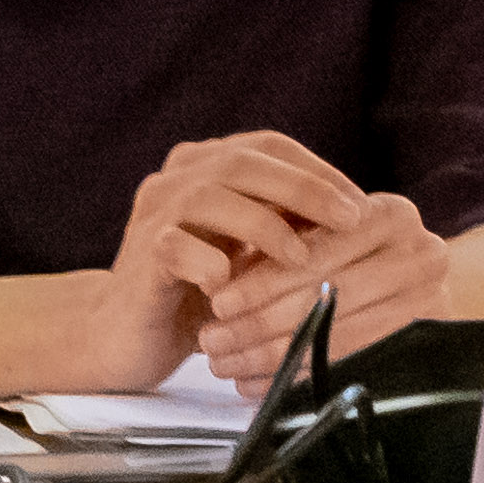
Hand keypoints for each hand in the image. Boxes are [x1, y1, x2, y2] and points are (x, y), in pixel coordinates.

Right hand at [99, 131, 368, 381]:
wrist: (123, 335)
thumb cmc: (196, 294)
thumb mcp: (248, 253)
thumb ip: (283, 225)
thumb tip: (353, 217)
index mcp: (205, 167)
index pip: (269, 147)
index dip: (318, 171)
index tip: (360, 204)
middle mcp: (176, 179)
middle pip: (244, 161)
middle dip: (304, 189)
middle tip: (349, 219)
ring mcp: (153, 214)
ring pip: (209, 197)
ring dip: (263, 225)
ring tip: (302, 257)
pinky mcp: (139, 257)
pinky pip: (174, 247)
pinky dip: (209, 264)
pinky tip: (232, 287)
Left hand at [193, 187, 461, 391]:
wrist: (415, 283)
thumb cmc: (348, 254)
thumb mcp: (318, 231)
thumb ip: (276, 240)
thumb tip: (219, 276)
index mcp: (391, 215)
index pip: (318, 252)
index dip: (264, 280)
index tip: (218, 302)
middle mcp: (421, 255)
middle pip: (329, 298)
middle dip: (260, 323)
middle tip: (212, 342)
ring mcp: (429, 304)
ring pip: (336, 338)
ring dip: (271, 356)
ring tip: (225, 365)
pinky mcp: (424, 346)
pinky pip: (349, 368)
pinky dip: (295, 378)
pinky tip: (256, 382)